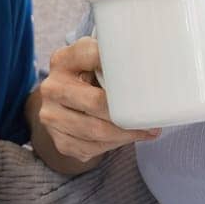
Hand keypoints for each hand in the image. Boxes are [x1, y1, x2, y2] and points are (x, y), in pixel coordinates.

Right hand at [36, 37, 159, 164]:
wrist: (63, 104)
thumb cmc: (89, 77)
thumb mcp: (95, 59)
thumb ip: (113, 57)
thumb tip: (153, 61)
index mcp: (63, 60)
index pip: (91, 56)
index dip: (117, 63)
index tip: (142, 72)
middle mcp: (52, 87)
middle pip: (96, 102)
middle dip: (127, 113)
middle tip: (152, 117)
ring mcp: (51, 116)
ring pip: (96, 131)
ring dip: (126, 134)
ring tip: (147, 130)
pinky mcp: (59, 140)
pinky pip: (92, 147)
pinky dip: (114, 144)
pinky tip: (126, 137)